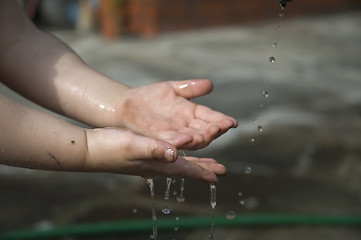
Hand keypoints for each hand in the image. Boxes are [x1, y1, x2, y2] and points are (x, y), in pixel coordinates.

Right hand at [85, 128, 225, 183]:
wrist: (91, 149)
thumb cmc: (111, 148)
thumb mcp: (134, 145)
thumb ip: (155, 149)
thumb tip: (176, 153)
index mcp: (158, 163)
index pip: (186, 170)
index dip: (203, 173)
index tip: (219, 176)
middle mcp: (156, 164)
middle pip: (186, 169)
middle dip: (204, 169)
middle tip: (220, 171)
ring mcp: (149, 160)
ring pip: (178, 163)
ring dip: (194, 163)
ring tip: (206, 162)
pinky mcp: (143, 154)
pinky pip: (168, 155)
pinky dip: (179, 154)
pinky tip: (177, 152)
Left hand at [114, 79, 237, 149]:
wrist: (127, 104)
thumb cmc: (150, 97)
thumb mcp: (172, 88)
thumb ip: (190, 88)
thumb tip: (210, 84)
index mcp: (191, 113)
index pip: (210, 118)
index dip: (222, 121)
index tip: (232, 122)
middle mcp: (185, 126)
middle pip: (204, 131)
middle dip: (215, 130)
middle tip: (224, 127)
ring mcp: (172, 133)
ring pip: (192, 139)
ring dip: (202, 137)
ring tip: (211, 133)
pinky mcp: (158, 138)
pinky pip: (170, 142)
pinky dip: (179, 142)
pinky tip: (186, 139)